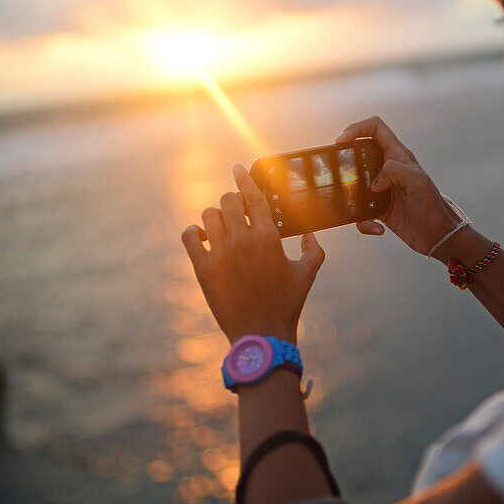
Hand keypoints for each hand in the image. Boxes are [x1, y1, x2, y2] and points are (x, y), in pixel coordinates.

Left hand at [181, 165, 324, 344]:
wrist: (262, 334)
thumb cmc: (287, 304)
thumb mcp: (307, 273)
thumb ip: (314, 248)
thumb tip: (311, 232)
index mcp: (267, 237)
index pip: (253, 196)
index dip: (244, 178)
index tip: (237, 168)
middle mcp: (242, 240)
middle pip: (228, 201)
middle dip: (232, 201)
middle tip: (235, 210)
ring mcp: (220, 254)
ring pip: (208, 215)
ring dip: (214, 216)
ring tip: (220, 225)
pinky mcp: (203, 269)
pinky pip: (189, 237)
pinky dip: (192, 232)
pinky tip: (200, 236)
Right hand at [335, 116, 459, 255]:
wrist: (438, 237)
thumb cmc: (433, 208)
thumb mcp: (417, 182)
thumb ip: (394, 170)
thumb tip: (374, 181)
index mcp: (398, 156)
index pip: (376, 128)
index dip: (357, 128)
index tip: (342, 140)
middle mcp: (389, 169)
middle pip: (360, 153)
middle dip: (347, 162)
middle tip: (340, 173)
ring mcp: (383, 188)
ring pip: (356, 184)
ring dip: (352, 197)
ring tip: (359, 207)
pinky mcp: (380, 208)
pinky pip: (361, 211)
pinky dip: (364, 220)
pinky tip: (376, 225)